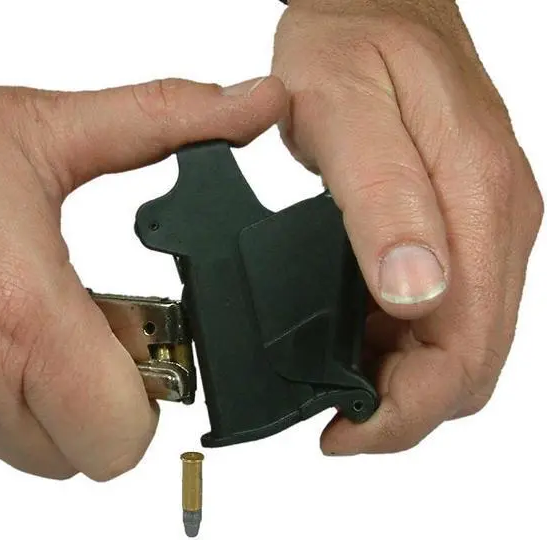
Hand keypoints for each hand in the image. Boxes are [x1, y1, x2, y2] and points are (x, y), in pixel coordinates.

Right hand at [0, 77, 285, 478]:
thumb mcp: (46, 127)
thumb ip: (167, 120)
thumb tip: (256, 103)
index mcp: (19, 312)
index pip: (119, 437)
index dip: (143, 402)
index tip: (141, 349)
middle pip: (75, 454)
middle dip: (94, 400)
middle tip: (85, 328)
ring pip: (16, 445)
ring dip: (37, 395)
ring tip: (23, 317)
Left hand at [273, 0, 542, 453]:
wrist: (373, 6)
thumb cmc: (355, 44)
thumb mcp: (347, 117)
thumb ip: (386, 205)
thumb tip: (418, 295)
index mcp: (476, 202)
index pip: (466, 350)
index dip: (408, 411)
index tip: (347, 431)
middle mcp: (494, 223)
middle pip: (470, 360)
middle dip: (406, 407)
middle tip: (337, 417)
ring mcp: (482, 226)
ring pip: (459, 342)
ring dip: (403, 379)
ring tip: (337, 384)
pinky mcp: (461, 224)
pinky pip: (445, 309)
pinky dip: (402, 343)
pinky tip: (354, 339)